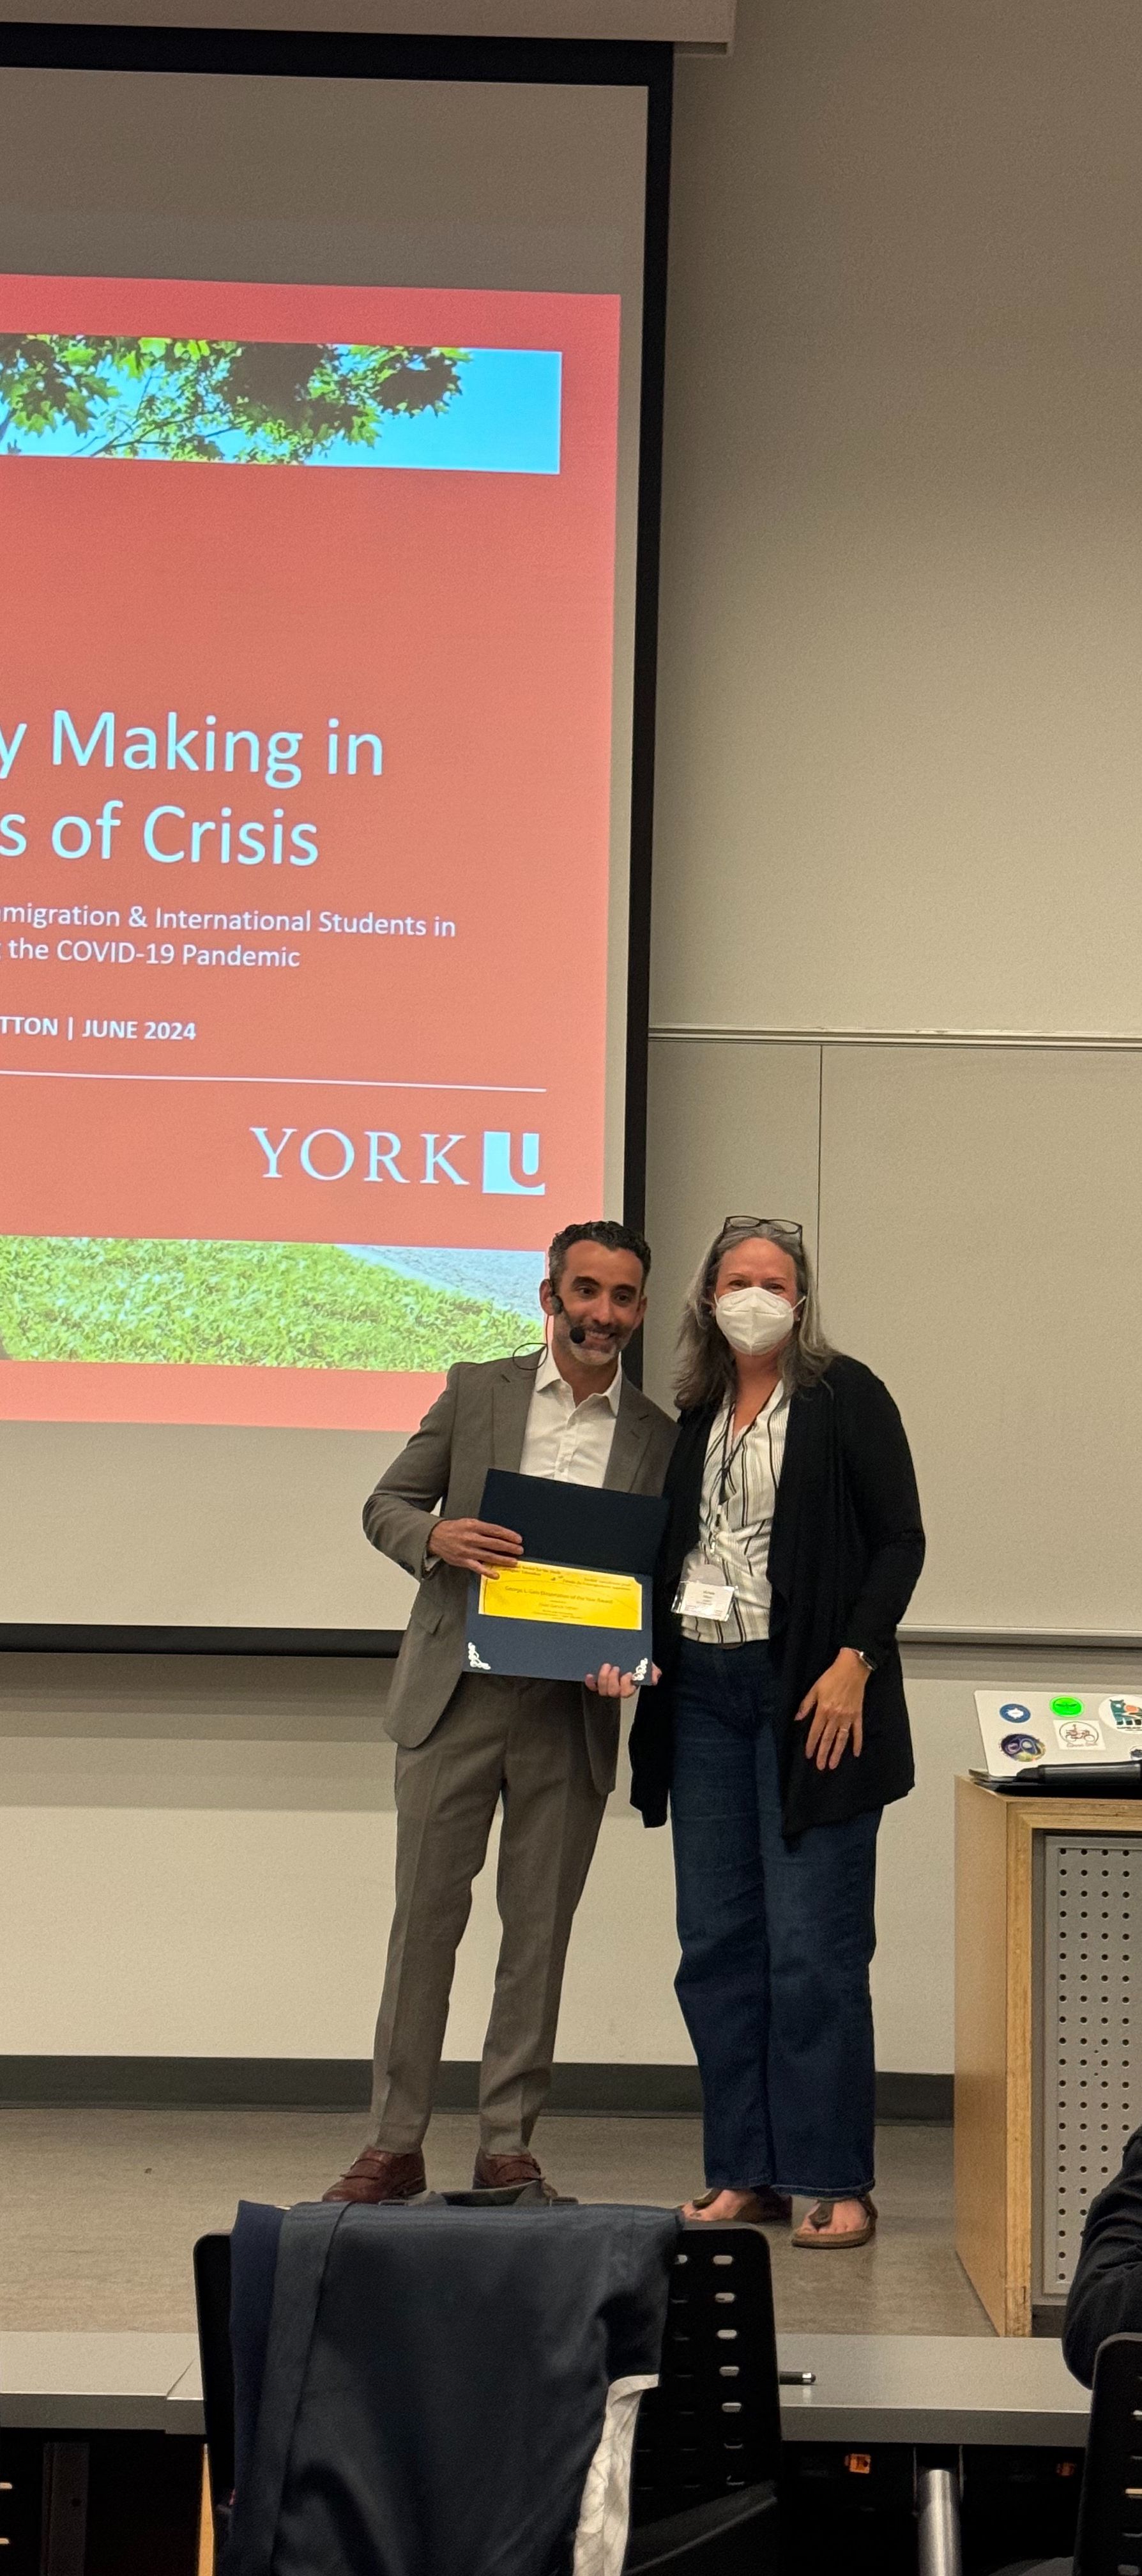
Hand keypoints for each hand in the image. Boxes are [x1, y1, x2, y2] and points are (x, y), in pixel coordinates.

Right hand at [427, 1518, 523, 1576]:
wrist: (435, 1536)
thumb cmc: (454, 1529)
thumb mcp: (468, 1522)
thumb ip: (482, 1528)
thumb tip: (499, 1534)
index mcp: (474, 1526)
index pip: (495, 1531)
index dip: (508, 1535)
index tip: (517, 1539)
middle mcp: (471, 1538)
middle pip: (494, 1543)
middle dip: (509, 1547)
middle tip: (519, 1550)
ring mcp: (468, 1551)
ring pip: (489, 1556)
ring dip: (503, 1559)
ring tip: (513, 1561)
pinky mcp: (463, 1561)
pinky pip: (477, 1567)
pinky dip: (487, 1571)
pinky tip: (496, 1574)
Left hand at [584, 1662, 659, 1697]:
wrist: (624, 1655)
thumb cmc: (635, 1662)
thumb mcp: (646, 1664)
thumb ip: (652, 1670)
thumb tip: (654, 1679)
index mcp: (628, 1687)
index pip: (627, 1692)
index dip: (626, 1684)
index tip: (628, 1673)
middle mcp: (617, 1689)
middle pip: (613, 1692)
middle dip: (613, 1680)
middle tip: (615, 1667)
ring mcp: (606, 1686)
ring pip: (602, 1690)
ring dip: (603, 1678)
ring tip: (606, 1665)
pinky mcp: (597, 1683)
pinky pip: (592, 1687)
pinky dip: (590, 1682)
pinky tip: (590, 1674)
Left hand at [795, 1649, 867, 1770]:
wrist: (852, 1669)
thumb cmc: (831, 1677)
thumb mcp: (814, 1689)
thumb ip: (806, 1705)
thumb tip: (796, 1719)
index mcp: (823, 1710)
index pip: (815, 1732)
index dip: (811, 1744)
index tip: (809, 1755)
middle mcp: (835, 1716)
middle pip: (828, 1739)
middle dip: (823, 1754)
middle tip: (820, 1767)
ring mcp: (848, 1717)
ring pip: (841, 1739)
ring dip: (837, 1753)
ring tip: (833, 1765)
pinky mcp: (857, 1715)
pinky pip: (857, 1732)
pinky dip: (857, 1743)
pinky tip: (856, 1753)